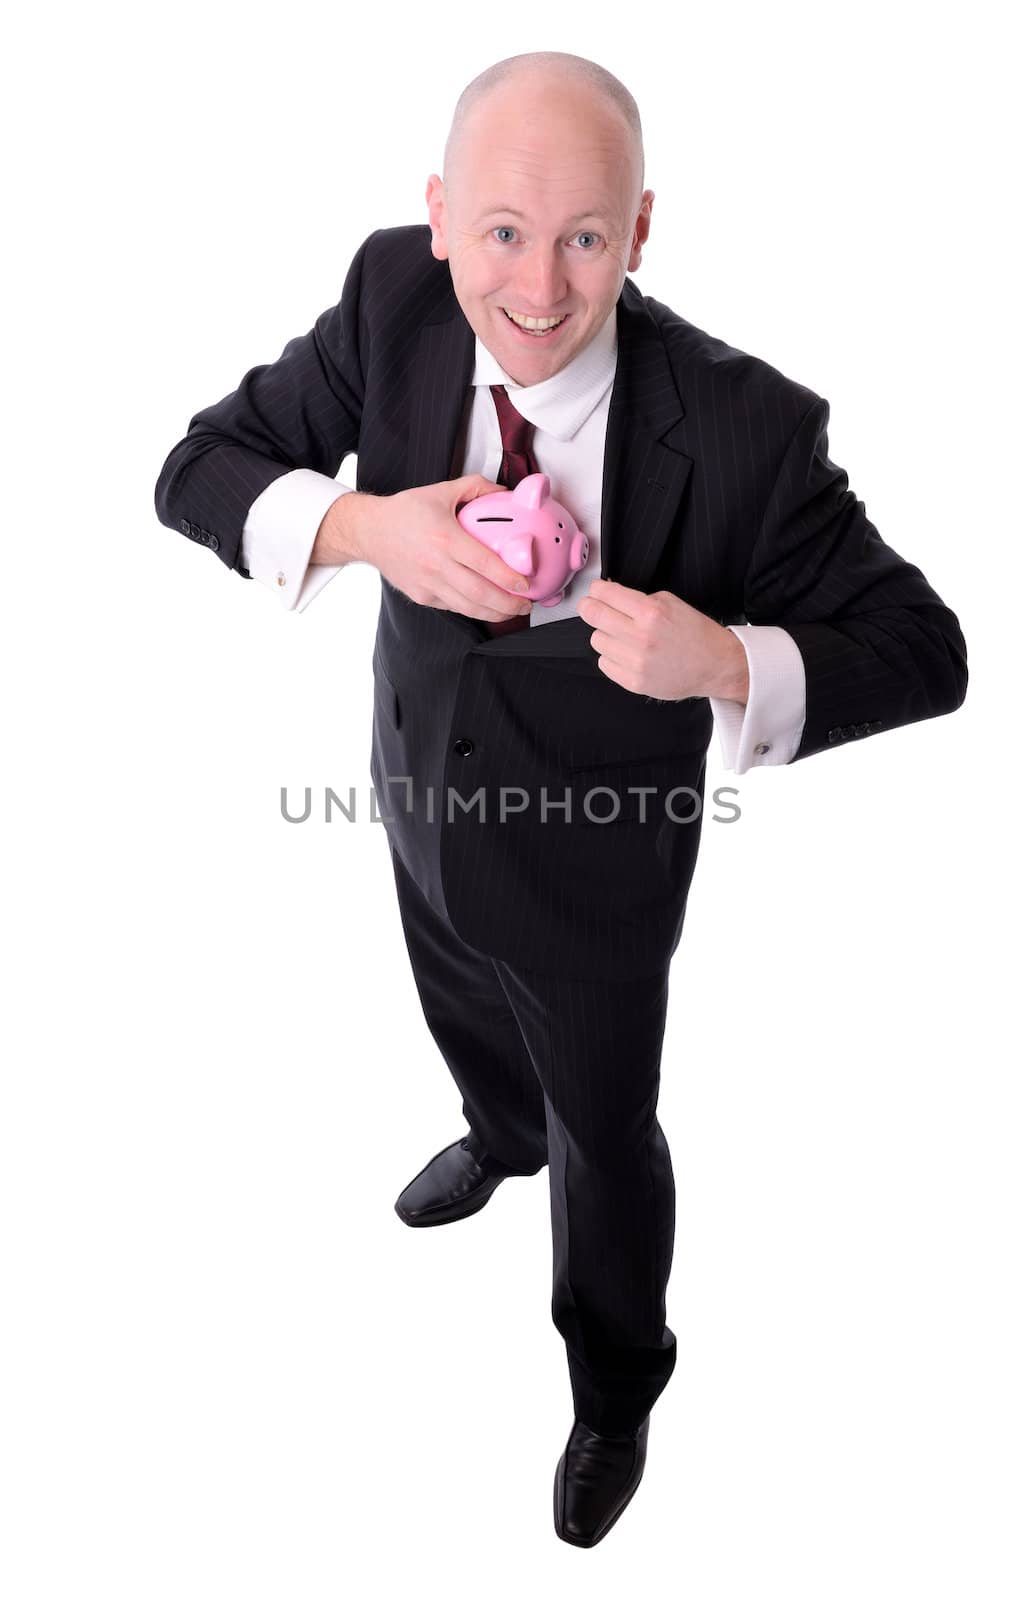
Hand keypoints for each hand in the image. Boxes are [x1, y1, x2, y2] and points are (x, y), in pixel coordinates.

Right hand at [324, 474, 534, 623]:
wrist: (369, 532)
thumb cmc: (403, 513)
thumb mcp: (441, 491)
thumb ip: (476, 487)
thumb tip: (504, 492)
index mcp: (445, 538)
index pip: (484, 563)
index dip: (508, 577)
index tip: (526, 583)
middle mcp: (436, 565)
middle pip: (479, 593)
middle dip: (507, 604)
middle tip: (525, 603)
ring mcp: (427, 584)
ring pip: (467, 608)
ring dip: (494, 613)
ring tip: (511, 610)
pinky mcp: (421, 596)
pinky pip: (453, 608)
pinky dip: (472, 610)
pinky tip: (486, 607)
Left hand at [576, 579, 749, 702]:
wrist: (715, 665)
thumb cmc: (695, 632)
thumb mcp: (670, 602)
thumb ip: (637, 598)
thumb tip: (609, 595)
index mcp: (651, 612)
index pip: (605, 594)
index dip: (596, 590)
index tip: (597, 592)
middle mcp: (641, 637)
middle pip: (592, 615)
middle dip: (589, 607)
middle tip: (592, 607)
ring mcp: (636, 662)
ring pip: (596, 640)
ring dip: (605, 634)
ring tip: (623, 635)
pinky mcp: (633, 682)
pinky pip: (604, 664)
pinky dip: (611, 656)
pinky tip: (627, 654)